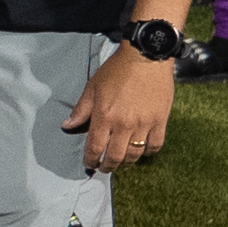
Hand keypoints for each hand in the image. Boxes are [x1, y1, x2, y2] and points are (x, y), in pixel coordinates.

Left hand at [64, 48, 174, 173]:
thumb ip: (81, 110)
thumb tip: (67, 125)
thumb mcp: (92, 87)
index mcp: (104, 116)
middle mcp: (124, 124)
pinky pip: (155, 145)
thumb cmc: (116, 71)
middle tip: (105, 168)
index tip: (89, 164)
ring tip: (122, 164)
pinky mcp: (160, 121)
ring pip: (135, 154)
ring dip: (127, 163)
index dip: (91, 159)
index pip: (95, 147)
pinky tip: (142, 151)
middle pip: (115, 156)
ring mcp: (144, 124)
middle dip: (108, 166)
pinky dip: (148, 152)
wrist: (146, 58)